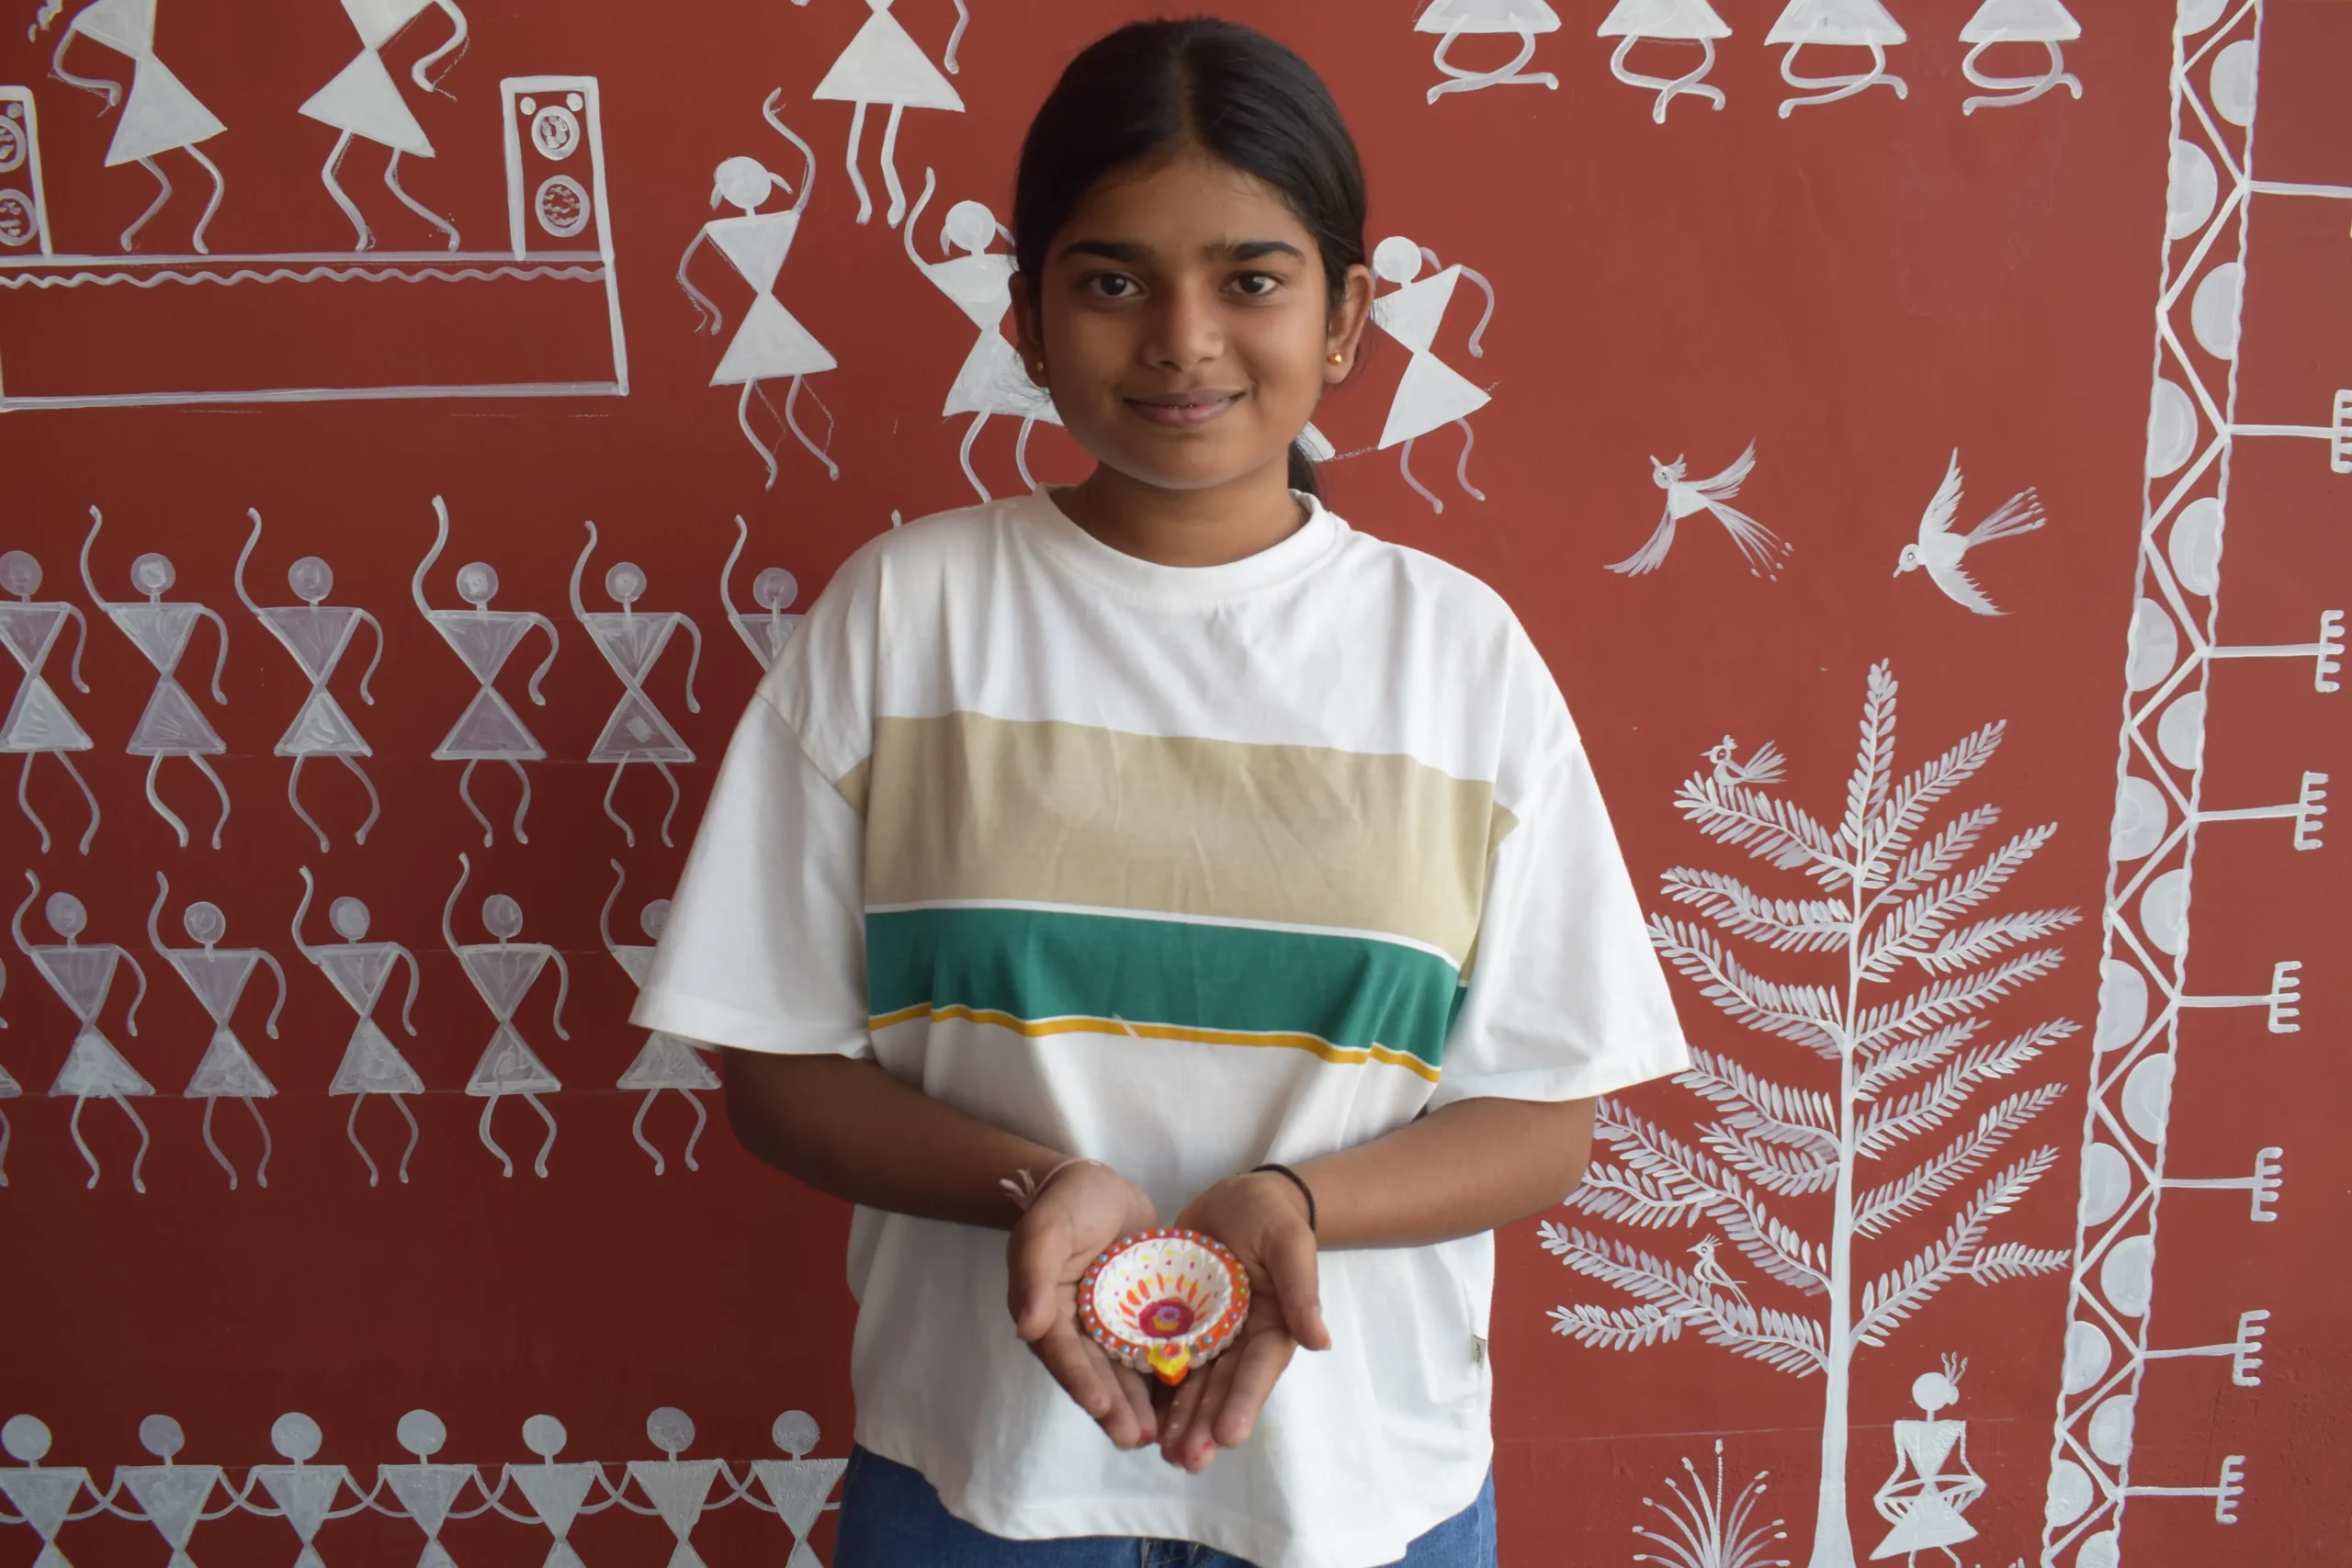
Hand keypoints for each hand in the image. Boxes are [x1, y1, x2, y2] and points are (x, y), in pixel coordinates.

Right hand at [1006, 1162, 1161, 1449]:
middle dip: (1113, 1407)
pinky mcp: (1138, 1321)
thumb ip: (1034, 1271)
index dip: (1080, 1380)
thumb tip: (1025, 1327)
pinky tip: (1182, 1402)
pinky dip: (1162, 1378)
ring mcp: (1108, 1328)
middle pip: (1094, 1372)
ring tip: (1156, 1435)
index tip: (1101, 1406)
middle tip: (1134, 1437)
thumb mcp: (1047, 1226)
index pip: (1062, 1352)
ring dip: (1136, 1404)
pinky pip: (1149, 1352)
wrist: (1102, 1186)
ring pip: (1123, 1372)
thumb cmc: (1069, 1202)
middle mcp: (1075, 1329)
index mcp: (1046, 1311)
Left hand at [1158, 1171, 1329, 1471]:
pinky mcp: (1178, 1326)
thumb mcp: (1289, 1244)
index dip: (1242, 1402)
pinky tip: (1140, 1416)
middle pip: (1221, 1388)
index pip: (1257, 1370)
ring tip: (1165, 1454)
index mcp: (1271, 1329)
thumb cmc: (1272, 1219)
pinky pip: (1164, 1360)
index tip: (1229, 1435)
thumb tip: (1320, 1340)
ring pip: (1192, 1385)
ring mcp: (1207, 1337)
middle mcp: (1238, 1342)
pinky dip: (1155, 1389)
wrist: (1239, 1201)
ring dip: (1181, 1421)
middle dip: (1205, 1425)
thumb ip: (1300, 1290)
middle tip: (1187, 1460)